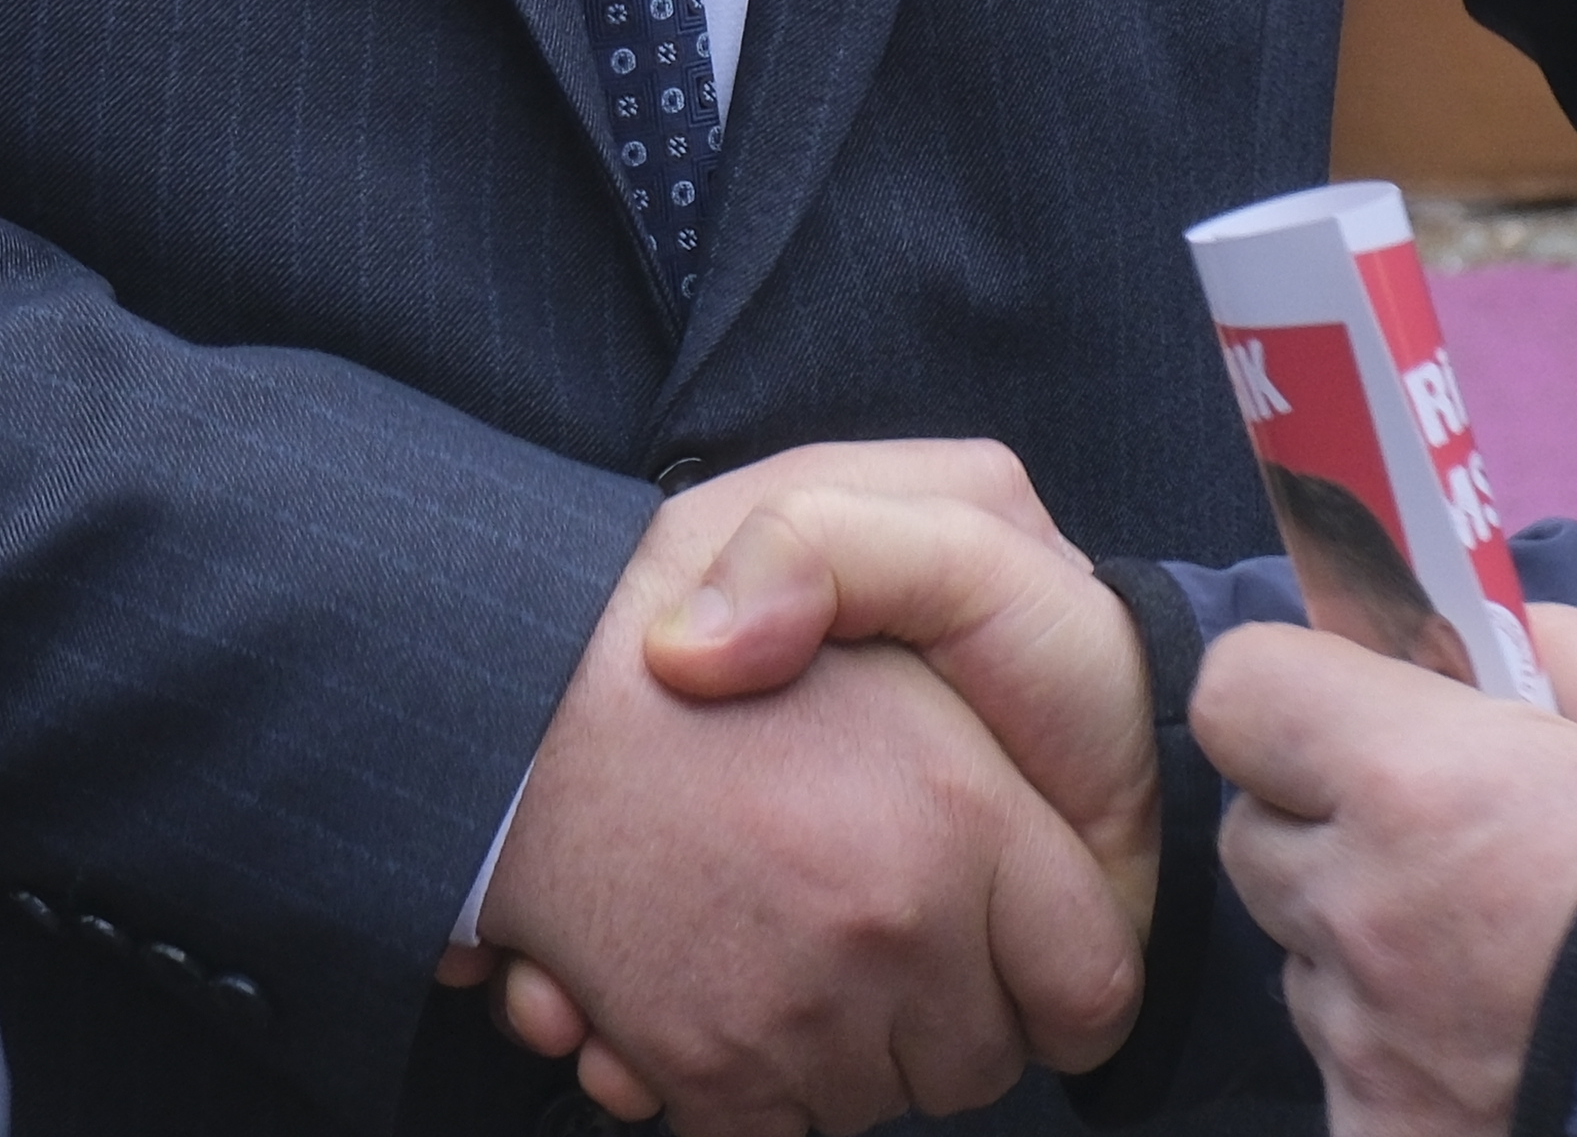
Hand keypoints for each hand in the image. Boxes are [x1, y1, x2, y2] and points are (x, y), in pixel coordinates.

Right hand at [455, 442, 1155, 1133]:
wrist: (483, 691)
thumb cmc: (660, 589)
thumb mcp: (835, 502)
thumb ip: (960, 539)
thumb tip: (1006, 710)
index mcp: (957, 809)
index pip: (1093, 984)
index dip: (1062, 964)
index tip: (1023, 937)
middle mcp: (890, 931)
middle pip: (986, 1057)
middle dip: (955, 1007)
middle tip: (889, 917)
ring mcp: (795, 1019)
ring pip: (886, 1100)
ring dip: (857, 1047)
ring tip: (798, 936)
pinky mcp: (707, 1074)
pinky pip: (786, 1127)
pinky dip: (763, 1080)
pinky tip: (726, 980)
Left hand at [1195, 604, 1576, 1136]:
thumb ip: (1560, 649)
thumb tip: (1501, 635)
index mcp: (1409, 779)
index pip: (1238, 691)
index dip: (1291, 690)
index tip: (1355, 704)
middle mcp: (1362, 912)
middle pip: (1258, 836)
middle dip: (1325, 821)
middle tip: (1440, 834)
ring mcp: (1372, 1045)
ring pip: (1307, 966)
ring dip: (1366, 948)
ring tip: (1500, 957)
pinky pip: (1353, 1078)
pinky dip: (1405, 1063)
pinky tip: (1502, 1050)